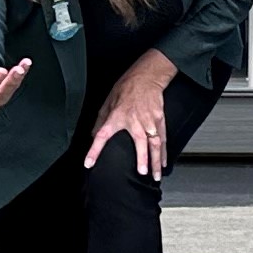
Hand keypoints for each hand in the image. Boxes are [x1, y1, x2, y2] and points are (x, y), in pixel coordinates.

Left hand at [86, 54, 175, 180]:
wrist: (146, 78)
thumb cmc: (126, 88)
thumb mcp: (107, 102)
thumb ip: (100, 121)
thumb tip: (94, 135)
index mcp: (117, 117)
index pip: (102, 135)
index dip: (94, 150)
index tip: (89, 163)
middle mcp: (134, 121)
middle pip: (140, 143)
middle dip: (142, 159)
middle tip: (142, 173)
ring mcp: (149, 121)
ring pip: (155, 144)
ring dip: (156, 161)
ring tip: (156, 175)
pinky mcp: (159, 120)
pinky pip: (163, 139)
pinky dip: (164, 153)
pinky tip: (163, 163)